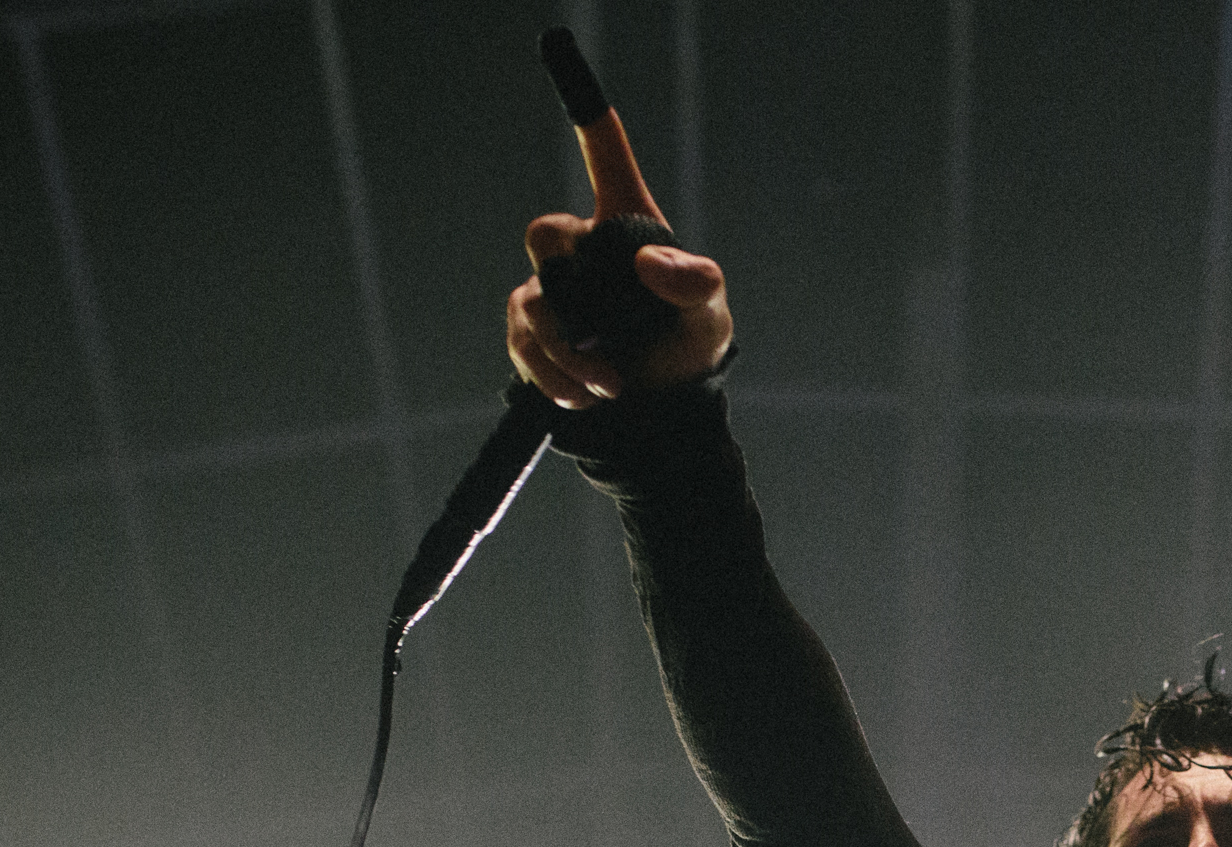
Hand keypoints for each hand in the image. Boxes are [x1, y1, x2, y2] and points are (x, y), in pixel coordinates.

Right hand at [502, 103, 732, 407]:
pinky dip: (553, 373)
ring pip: (530, 301)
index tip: (559, 46)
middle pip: (545, 234)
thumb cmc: (690, 347)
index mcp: (625, 224)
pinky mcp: (534, 338)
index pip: (604, 156)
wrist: (662, 416)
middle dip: (567, 278)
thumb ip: (694, 280)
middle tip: (607, 328)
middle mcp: (582, 251)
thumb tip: (651, 263)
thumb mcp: (710, 314)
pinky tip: (587, 392)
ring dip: (568, 348)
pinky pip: (522, 343)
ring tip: (611, 382)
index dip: (587, 111)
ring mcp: (553, 293)